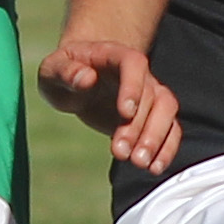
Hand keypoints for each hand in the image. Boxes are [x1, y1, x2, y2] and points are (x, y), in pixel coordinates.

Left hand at [37, 39, 179, 175]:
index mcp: (115, 55)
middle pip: (152, 96)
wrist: (80, 79)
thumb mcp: (53, 68)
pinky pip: (170, 130)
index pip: (134, 64)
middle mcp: (139, 74)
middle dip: (139, 127)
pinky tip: (153, 167)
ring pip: (166, 112)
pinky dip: (166, 149)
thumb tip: (86, 78)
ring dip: (156, 139)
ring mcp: (149, 95)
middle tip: (121, 152)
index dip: (133, 87)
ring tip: (139, 163)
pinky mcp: (151, 117)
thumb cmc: (65, 71)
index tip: (125, 113)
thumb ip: (65, 72)